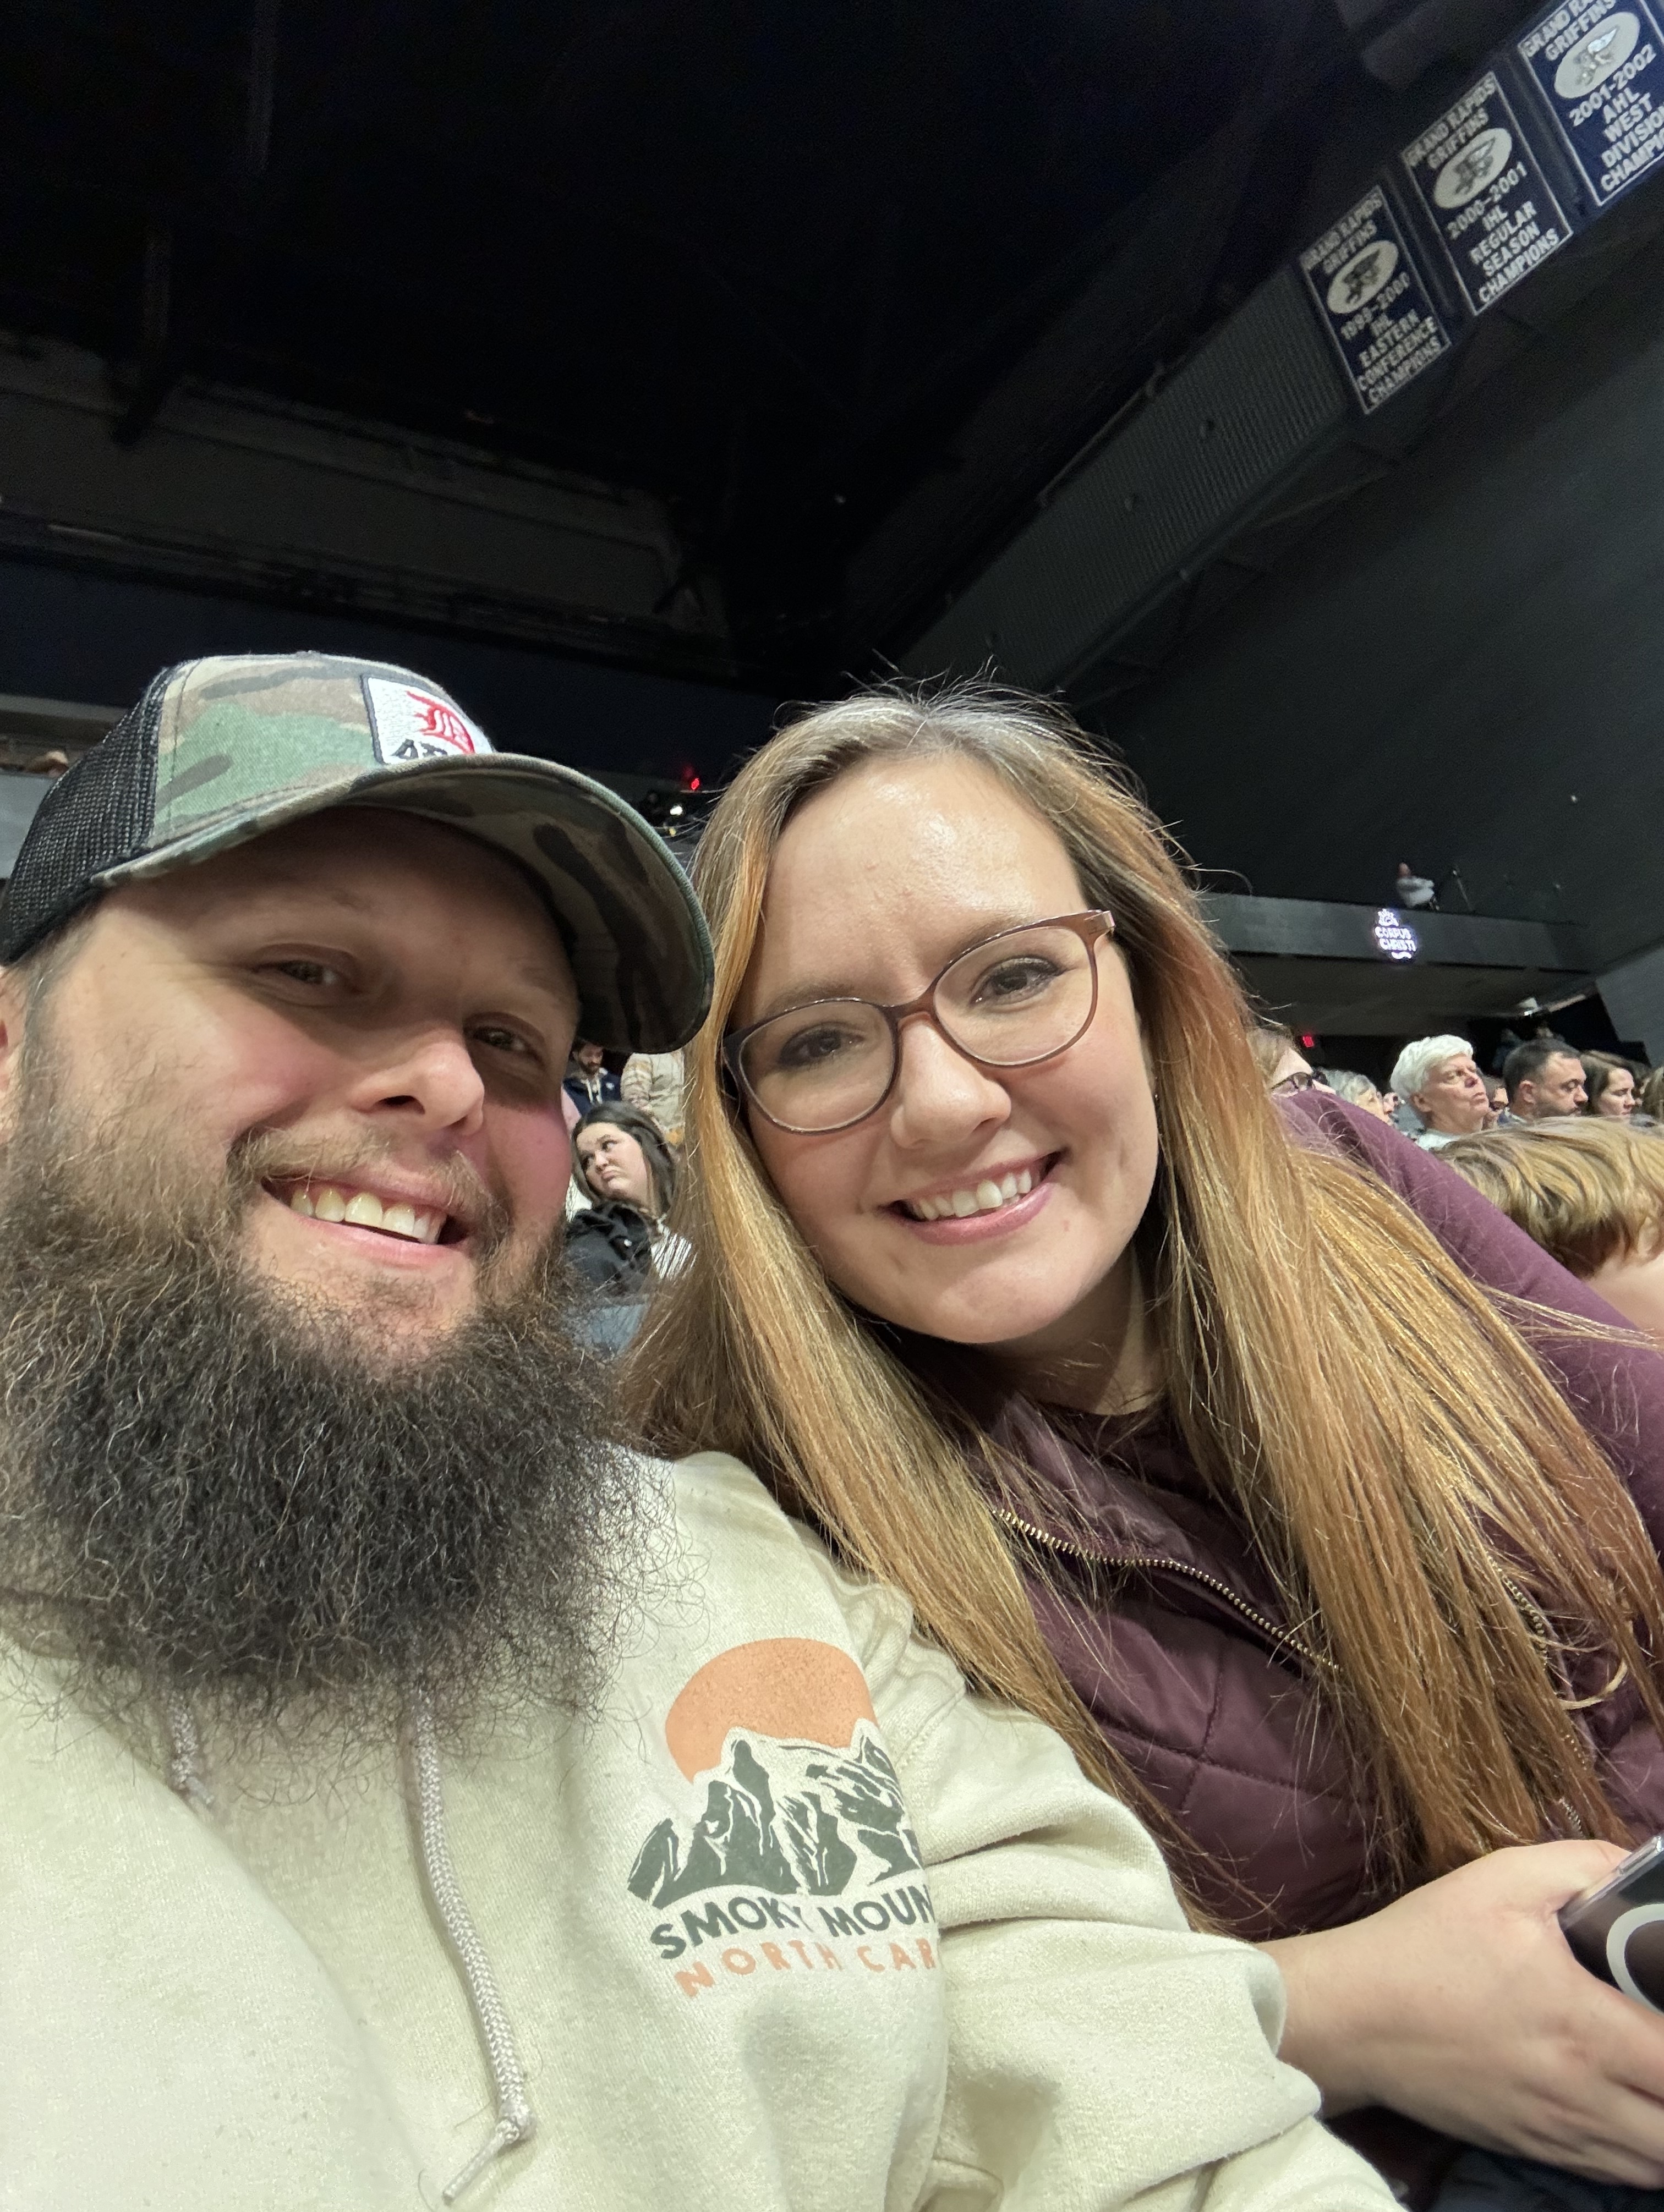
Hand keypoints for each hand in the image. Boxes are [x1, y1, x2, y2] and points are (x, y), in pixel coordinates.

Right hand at [1265, 1841, 1663, 2186]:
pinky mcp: (1532, 2149)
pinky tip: (1634, 2112)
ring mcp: (1557, 2132)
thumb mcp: (1500, 1881)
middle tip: (1661, 2041)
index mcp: (1584, 2027)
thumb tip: (1635, 1864)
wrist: (1351, 2018)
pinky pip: (1617, 2173)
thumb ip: (1581, 1866)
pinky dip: (1643, 2152)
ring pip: (1656, 2163)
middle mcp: (1582, 2094)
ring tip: (1653, 2077)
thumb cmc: (1424, 1946)